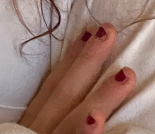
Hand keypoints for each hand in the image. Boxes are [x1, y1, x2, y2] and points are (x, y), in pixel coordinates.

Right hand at [17, 23, 136, 133]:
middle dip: (86, 60)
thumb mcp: (28, 132)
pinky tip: (97, 119)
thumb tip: (76, 100)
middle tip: (108, 30)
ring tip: (125, 74)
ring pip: (71, 117)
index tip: (88, 30)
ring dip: (99, 96)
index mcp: (33, 122)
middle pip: (62, 91)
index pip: (53, 84)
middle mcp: (36, 128)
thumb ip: (48, 116)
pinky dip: (82, 133)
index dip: (70, 56)